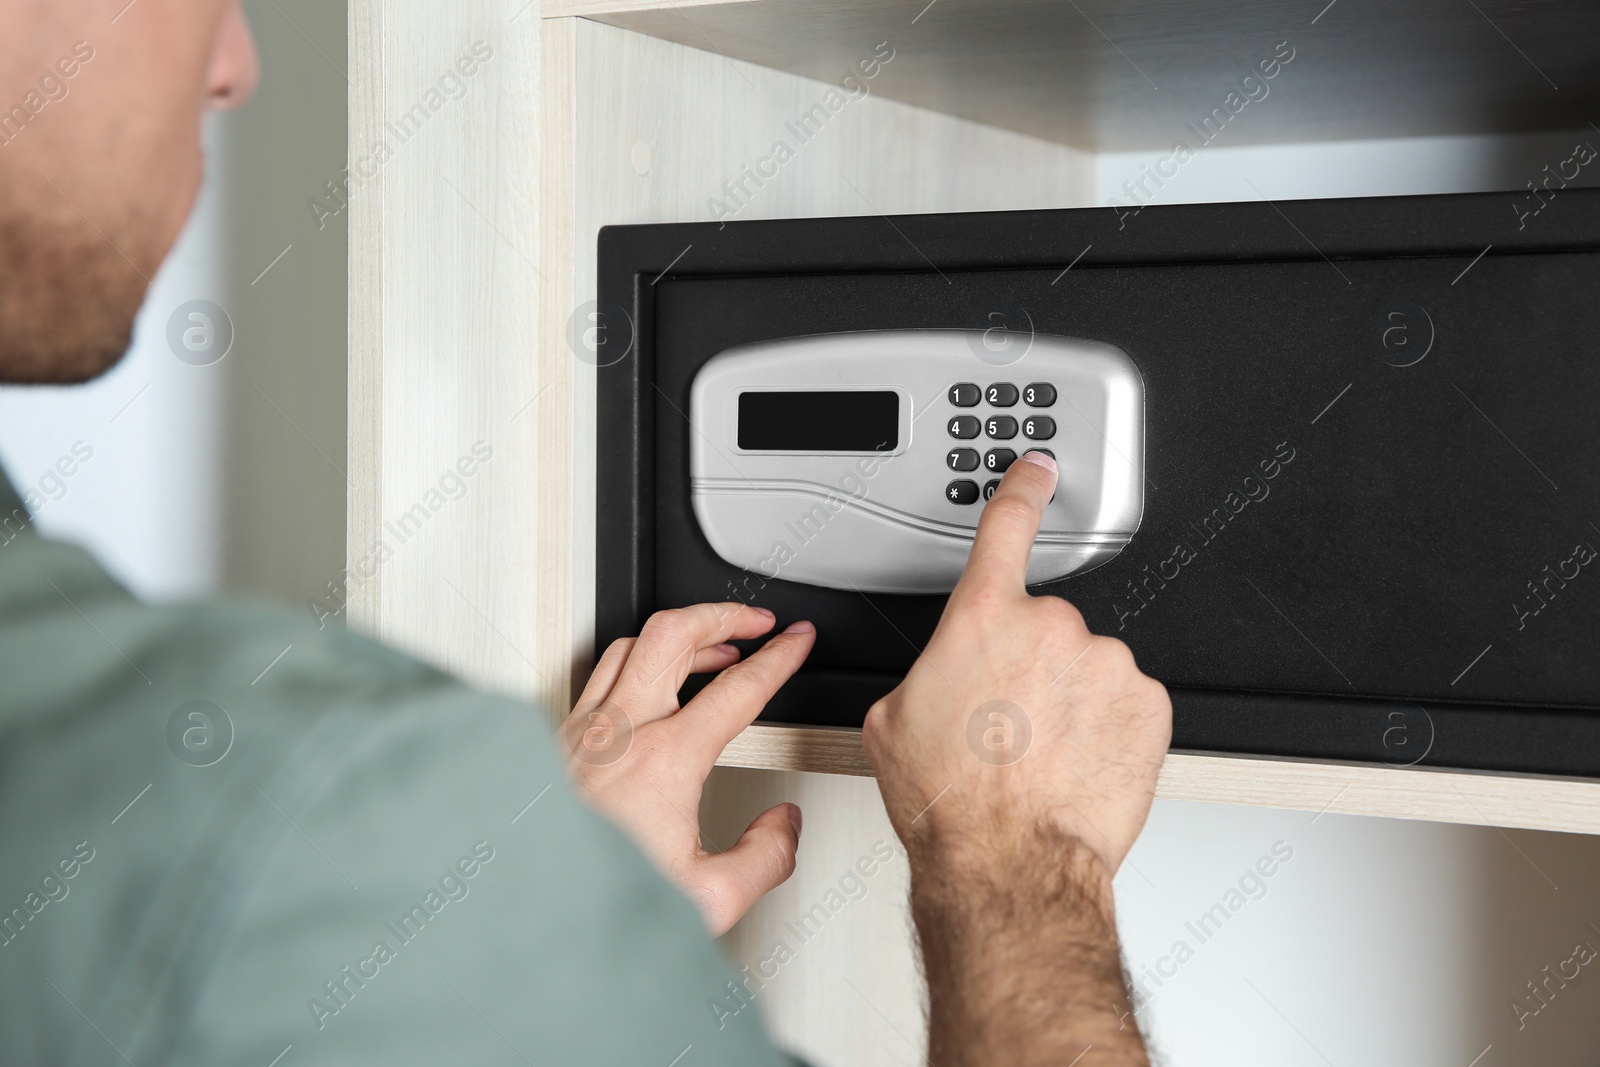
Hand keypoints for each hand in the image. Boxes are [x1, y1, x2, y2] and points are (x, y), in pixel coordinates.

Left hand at [562, 603, 814, 935]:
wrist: (524, 916)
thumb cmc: (594, 906)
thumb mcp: (709, 900)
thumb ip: (765, 858)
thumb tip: (783, 825)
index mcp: (664, 761)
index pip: (739, 687)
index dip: (781, 656)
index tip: (798, 641)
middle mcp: (618, 732)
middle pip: (675, 633)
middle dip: (724, 614)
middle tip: (757, 619)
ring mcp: (580, 732)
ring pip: (631, 644)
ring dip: (680, 634)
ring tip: (711, 644)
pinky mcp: (555, 744)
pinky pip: (600, 674)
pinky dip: (637, 659)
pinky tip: (648, 680)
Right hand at [864, 451, 1169, 1065]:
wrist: (1008, 861)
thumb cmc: (950, 802)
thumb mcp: (891, 721)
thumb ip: (924, 671)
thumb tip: (936, 677)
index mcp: (982, 618)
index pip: (1007, 525)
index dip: (1023, 488)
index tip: (1039, 467)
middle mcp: (1050, 627)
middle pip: (1045, 625)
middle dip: (1030, 665)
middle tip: (1008, 721)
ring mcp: (1106, 663)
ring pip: (1088, 667)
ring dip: (1070, 699)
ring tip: (1041, 754)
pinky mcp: (1148, 704)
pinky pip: (1125, 702)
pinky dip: (1106, 727)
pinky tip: (1078, 762)